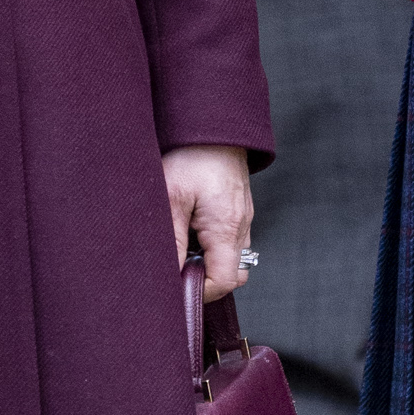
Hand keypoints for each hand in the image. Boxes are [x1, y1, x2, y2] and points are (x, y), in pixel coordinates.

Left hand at [163, 145, 253, 301]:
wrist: (214, 123)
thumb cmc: (191, 155)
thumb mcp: (171, 198)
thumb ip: (173, 242)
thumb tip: (169, 277)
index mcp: (227, 227)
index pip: (224, 281)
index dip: (199, 291)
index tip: (175, 284)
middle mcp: (242, 227)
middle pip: (233, 275)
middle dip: (206, 280)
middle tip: (177, 267)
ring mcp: (244, 219)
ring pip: (232, 259)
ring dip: (208, 261)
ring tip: (182, 244)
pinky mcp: (239, 210)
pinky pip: (230, 241)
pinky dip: (212, 246)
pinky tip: (190, 229)